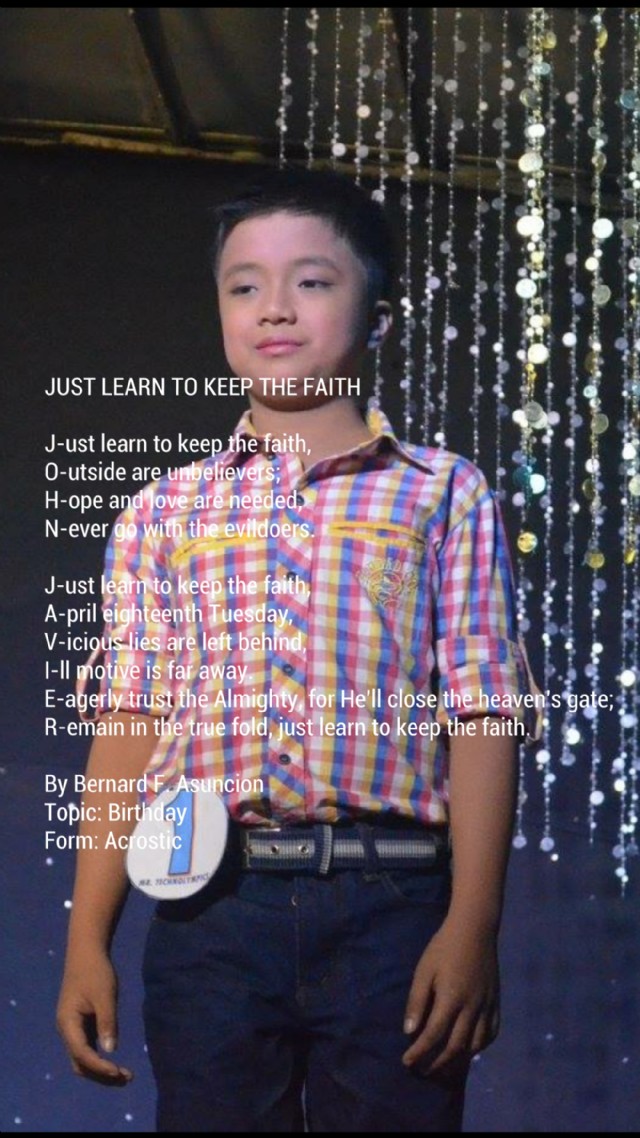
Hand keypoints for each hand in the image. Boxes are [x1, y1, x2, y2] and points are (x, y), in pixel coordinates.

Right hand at [56, 949, 132, 1084]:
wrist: (86, 952)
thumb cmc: (96, 971)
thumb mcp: (104, 995)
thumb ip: (107, 1022)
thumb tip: (111, 1051)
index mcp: (68, 1024)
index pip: (82, 1054)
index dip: (100, 1066)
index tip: (118, 1071)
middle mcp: (67, 1030)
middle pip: (80, 1063)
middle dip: (101, 1075)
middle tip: (126, 1079)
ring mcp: (72, 1029)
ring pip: (83, 1059)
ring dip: (101, 1070)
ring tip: (125, 1076)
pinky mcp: (80, 1025)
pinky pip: (87, 1049)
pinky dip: (100, 1059)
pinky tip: (116, 1062)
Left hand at [402, 917, 499, 1074]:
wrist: (475, 929)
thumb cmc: (444, 947)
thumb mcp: (424, 970)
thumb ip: (417, 1001)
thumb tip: (409, 1031)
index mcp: (451, 998)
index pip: (433, 1035)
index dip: (419, 1052)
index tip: (407, 1062)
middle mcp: (471, 1007)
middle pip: (455, 1047)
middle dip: (437, 1063)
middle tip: (422, 1070)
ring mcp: (487, 1006)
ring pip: (475, 1044)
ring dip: (458, 1059)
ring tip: (443, 1064)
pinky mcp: (496, 1002)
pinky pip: (491, 1033)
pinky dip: (480, 1046)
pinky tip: (468, 1048)